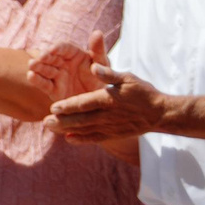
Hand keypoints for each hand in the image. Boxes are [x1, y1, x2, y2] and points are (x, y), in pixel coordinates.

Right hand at [29, 39, 103, 100]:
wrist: (100, 100)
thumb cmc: (102, 78)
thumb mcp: (103, 64)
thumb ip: (98, 50)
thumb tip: (97, 32)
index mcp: (74, 53)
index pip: (63, 48)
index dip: (57, 48)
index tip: (53, 49)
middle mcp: (63, 63)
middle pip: (51, 57)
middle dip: (44, 57)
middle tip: (40, 57)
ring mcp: (57, 76)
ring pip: (45, 69)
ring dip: (37, 67)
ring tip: (31, 65)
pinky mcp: (53, 90)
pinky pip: (44, 84)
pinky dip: (37, 80)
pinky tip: (31, 76)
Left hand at [46, 35, 166, 141]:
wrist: (159, 113)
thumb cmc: (142, 91)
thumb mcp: (127, 77)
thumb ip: (109, 73)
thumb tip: (94, 65)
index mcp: (108, 99)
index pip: (85, 103)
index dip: (69, 106)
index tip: (53, 107)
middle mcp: (107, 115)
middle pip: (81, 119)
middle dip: (62, 121)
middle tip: (45, 121)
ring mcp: (110, 127)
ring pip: (85, 130)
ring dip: (67, 130)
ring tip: (50, 128)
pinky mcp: (114, 134)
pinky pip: (95, 138)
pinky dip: (82, 140)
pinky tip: (69, 139)